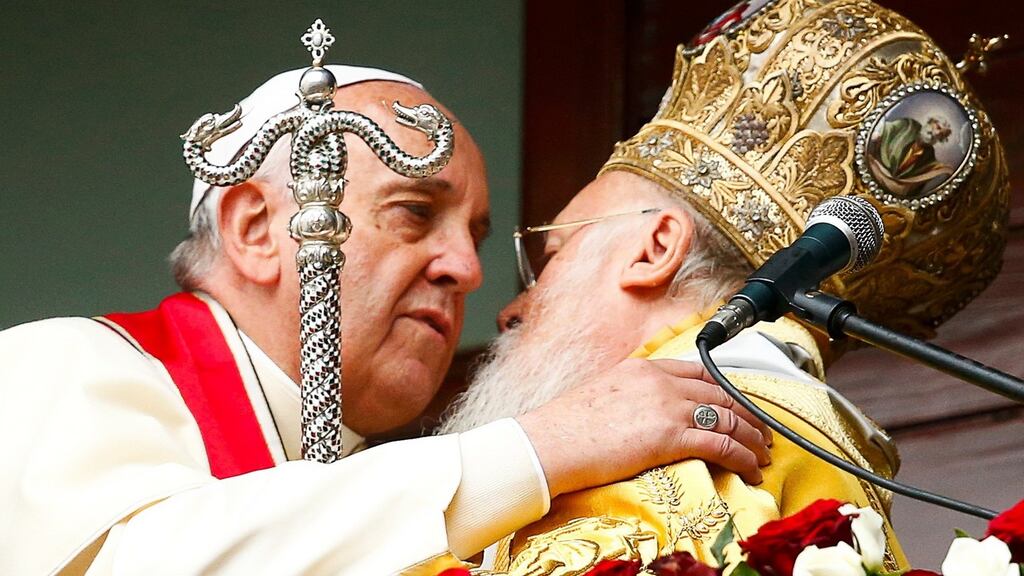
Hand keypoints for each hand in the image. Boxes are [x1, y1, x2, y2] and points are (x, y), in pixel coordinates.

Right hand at [516, 357, 772, 497]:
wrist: (549, 443)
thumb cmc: (565, 427)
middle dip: (749, 414)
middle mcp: (660, 382)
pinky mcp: (669, 436)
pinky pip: (722, 444)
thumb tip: (641, 413)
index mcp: (644, 368)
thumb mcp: (602, 395)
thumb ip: (630, 396)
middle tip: (762, 431)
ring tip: (762, 454)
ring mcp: (667, 407)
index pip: (700, 371)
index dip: (727, 388)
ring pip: (729, 417)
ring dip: (753, 438)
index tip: (739, 405)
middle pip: (722, 392)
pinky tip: (750, 469)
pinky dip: (742, 457)